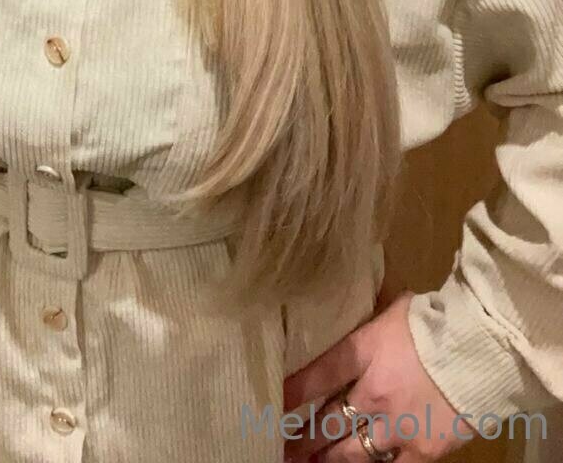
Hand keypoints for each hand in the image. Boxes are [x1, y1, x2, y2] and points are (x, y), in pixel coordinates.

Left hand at [282, 290, 476, 461]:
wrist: (486, 346)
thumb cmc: (438, 318)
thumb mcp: (391, 308)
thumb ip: (367, 322)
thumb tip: (348, 308)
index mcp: (361, 352)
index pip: (313, 377)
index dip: (290, 394)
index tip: (271, 404)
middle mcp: (371, 394)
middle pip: (326, 422)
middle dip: (302, 438)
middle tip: (282, 450)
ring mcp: (397, 426)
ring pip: (351, 452)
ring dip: (326, 460)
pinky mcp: (424, 449)